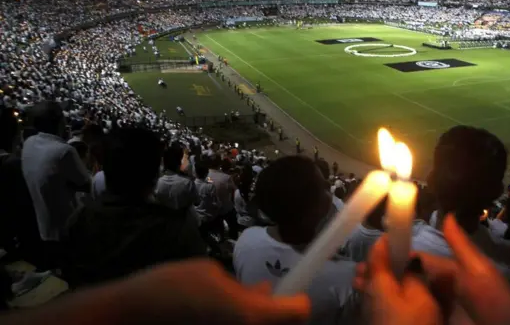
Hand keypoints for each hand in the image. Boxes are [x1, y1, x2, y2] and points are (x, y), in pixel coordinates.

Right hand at [120, 260, 310, 324]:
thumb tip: (263, 292)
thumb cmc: (169, 287)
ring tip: (228, 306)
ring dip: (255, 320)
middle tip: (258, 296)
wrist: (126, 318)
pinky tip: (216, 316)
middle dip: (276, 312)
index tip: (291, 291)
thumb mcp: (210, 272)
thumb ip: (243, 286)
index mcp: (252, 316)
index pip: (299, 312)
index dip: (297, 299)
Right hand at [354, 214, 509, 324]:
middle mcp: (436, 291)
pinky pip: (406, 317)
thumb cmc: (494, 302)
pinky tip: (371, 307)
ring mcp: (431, 311)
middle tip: (357, 275)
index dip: (392, 259)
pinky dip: (388, 312)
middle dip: (380, 276)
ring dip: (379, 293)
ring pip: (400, 300)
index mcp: (446, 274)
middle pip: (402, 281)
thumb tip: (446, 213)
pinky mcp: (428, 323)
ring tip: (359, 288)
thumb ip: (460, 245)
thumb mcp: (479, 271)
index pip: (413, 263)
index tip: (371, 257)